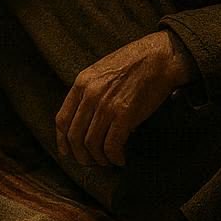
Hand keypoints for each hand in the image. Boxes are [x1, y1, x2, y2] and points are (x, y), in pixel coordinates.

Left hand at [54, 31, 192, 167]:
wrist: (159, 57)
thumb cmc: (134, 63)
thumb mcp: (101, 71)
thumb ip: (90, 92)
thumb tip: (87, 119)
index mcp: (81, 83)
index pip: (62, 119)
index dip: (63, 141)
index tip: (69, 152)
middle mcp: (90, 95)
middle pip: (75, 136)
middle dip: (82, 155)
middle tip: (91, 162)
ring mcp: (106, 105)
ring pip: (92, 144)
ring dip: (99, 159)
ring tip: (108, 161)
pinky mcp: (124, 114)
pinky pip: (112, 145)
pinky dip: (115, 157)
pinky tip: (120, 159)